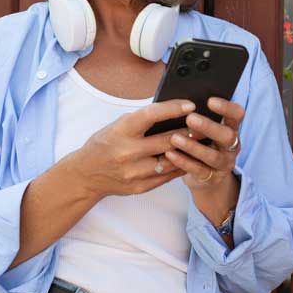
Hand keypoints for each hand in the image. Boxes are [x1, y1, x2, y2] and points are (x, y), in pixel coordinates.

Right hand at [69, 99, 193, 198]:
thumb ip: (142, 121)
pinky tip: (192, 159)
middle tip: (206, 125)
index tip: (191, 105)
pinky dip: (181, 166)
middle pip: (167, 141)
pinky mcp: (140, 187)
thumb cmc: (105, 143)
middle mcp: (127, 151)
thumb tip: (173, 111)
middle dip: (189, 132)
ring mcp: (134, 172)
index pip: (150, 115)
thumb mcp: (118, 125)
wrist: (86, 173)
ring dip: (189, 152)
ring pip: (171, 161)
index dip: (172, 109)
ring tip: (204, 142)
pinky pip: (168, 176)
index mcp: (121, 131)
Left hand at [160, 97, 244, 192]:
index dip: (226, 108)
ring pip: (213, 156)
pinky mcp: (213, 178)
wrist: (204, 175)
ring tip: (174, 138)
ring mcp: (224, 163)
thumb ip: (198, 117)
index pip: (236, 115)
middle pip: (227, 136)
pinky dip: (183, 162)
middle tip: (190, 118)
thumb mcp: (203, 129)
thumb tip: (180, 102)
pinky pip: (199, 170)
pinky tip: (170, 154)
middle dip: (209, 127)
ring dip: (193, 146)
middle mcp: (232, 145)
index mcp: (231, 127)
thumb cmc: (201, 142)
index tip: (210, 101)